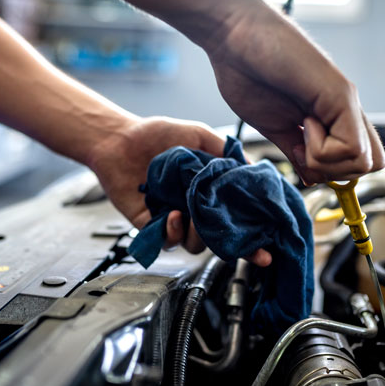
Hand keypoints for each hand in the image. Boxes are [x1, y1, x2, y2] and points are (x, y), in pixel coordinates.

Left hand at [87, 116, 271, 265]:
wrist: (120, 138)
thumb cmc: (157, 135)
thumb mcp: (199, 135)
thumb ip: (225, 151)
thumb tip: (252, 167)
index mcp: (210, 191)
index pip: (235, 219)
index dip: (251, 237)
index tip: (265, 250)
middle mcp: (194, 208)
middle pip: (219, 238)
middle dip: (228, 242)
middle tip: (226, 227)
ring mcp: (173, 218)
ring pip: (195, 244)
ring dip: (198, 235)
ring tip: (192, 215)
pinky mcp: (150, 225)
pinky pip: (166, 241)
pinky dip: (172, 232)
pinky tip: (171, 213)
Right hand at [208, 2, 384, 184]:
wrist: (233, 35)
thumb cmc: (245, 71)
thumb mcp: (272, 126)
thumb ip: (295, 150)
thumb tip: (310, 177)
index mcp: (329, 116)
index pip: (358, 159)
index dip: (332, 171)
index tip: (300, 156)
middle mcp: (344, 108)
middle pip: (370, 165)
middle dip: (334, 171)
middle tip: (302, 147)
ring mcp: (345, 101)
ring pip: (364, 162)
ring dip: (326, 160)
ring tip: (301, 129)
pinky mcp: (340, 94)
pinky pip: (351, 148)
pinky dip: (322, 150)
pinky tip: (303, 123)